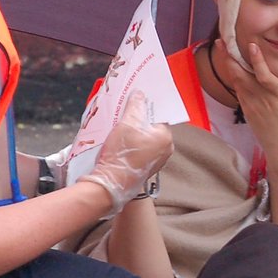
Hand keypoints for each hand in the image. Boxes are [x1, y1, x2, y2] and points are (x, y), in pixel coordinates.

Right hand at [79, 90, 172, 213]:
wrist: (111, 184)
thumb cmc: (122, 154)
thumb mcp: (128, 122)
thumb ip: (136, 105)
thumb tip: (140, 94)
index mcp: (166, 138)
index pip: (158, 116)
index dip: (145, 108)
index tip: (133, 102)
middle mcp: (165, 150)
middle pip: (151, 127)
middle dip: (137, 120)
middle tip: (123, 113)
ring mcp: (157, 161)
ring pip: (144, 139)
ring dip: (133, 132)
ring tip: (118, 127)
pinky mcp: (146, 169)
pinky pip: (140, 150)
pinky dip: (131, 144)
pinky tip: (119, 142)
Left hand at [217, 38, 277, 171]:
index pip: (264, 74)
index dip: (256, 59)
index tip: (251, 45)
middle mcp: (263, 98)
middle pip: (241, 74)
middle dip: (230, 56)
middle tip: (222, 40)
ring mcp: (252, 105)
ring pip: (236, 81)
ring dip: (228, 64)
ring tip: (222, 48)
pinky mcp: (247, 111)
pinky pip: (238, 90)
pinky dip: (234, 77)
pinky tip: (231, 67)